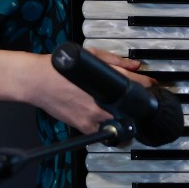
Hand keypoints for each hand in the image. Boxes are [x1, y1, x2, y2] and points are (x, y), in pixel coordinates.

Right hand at [0, 46, 157, 134]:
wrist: (36, 81)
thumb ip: (115, 62)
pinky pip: (103, 130)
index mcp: (104, 83)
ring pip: (119, 124)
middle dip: (137, 106)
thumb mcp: (90, 56)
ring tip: (119, 109)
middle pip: (131, 110)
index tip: (152, 85)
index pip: (136, 85)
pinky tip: (101, 115)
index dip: (148, 85)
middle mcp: (100, 103)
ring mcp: (92, 118)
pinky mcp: (84, 128)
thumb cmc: (60, 68)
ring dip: (123, 118)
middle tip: (136, 100)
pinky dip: (106, 124)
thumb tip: (134, 66)